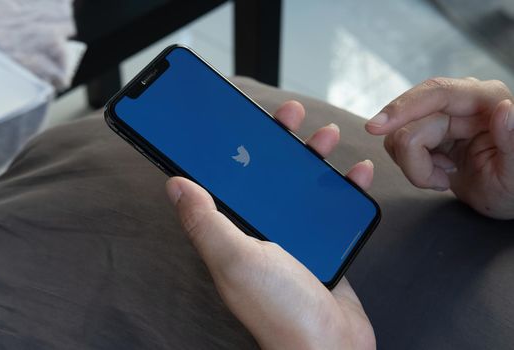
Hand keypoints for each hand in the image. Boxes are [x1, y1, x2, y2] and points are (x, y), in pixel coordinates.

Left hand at [165, 101, 375, 349]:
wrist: (331, 346)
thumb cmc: (280, 310)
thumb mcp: (235, 259)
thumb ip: (205, 221)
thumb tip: (175, 183)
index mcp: (234, 231)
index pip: (227, 178)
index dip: (231, 145)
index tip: (238, 118)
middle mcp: (261, 230)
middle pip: (268, 173)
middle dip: (279, 140)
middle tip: (290, 116)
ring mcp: (294, 236)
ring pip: (302, 185)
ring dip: (314, 157)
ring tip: (327, 136)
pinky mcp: (323, 243)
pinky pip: (332, 207)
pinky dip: (345, 187)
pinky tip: (355, 172)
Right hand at [366, 77, 513, 219]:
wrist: (503, 196)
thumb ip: (513, 139)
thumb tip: (504, 109)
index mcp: (487, 99)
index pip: (436, 94)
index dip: (403, 109)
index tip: (376, 127)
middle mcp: (461, 101)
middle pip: (409, 122)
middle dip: (414, 159)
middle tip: (438, 182)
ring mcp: (441, 115)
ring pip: (398, 136)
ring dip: (414, 165)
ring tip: (445, 176)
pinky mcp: (427, 130)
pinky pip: (399, 146)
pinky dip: (414, 167)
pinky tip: (439, 172)